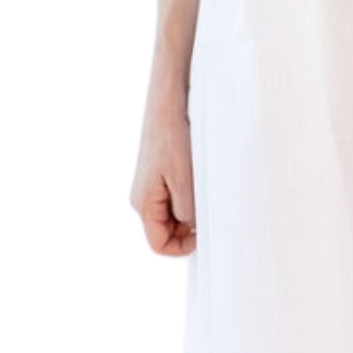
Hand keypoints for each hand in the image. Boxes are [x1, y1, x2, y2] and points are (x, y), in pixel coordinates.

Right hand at [131, 102, 197, 256]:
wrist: (167, 105)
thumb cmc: (173, 139)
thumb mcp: (184, 180)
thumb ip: (186, 210)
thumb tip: (191, 228)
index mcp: (143, 204)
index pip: (159, 244)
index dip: (183, 247)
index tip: (204, 235)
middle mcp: (143, 199)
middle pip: (166, 231)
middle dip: (188, 228)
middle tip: (208, 211)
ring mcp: (151, 188)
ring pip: (173, 216)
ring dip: (191, 211)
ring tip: (203, 191)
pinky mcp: (159, 177)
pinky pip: (175, 199)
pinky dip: (190, 197)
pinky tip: (199, 181)